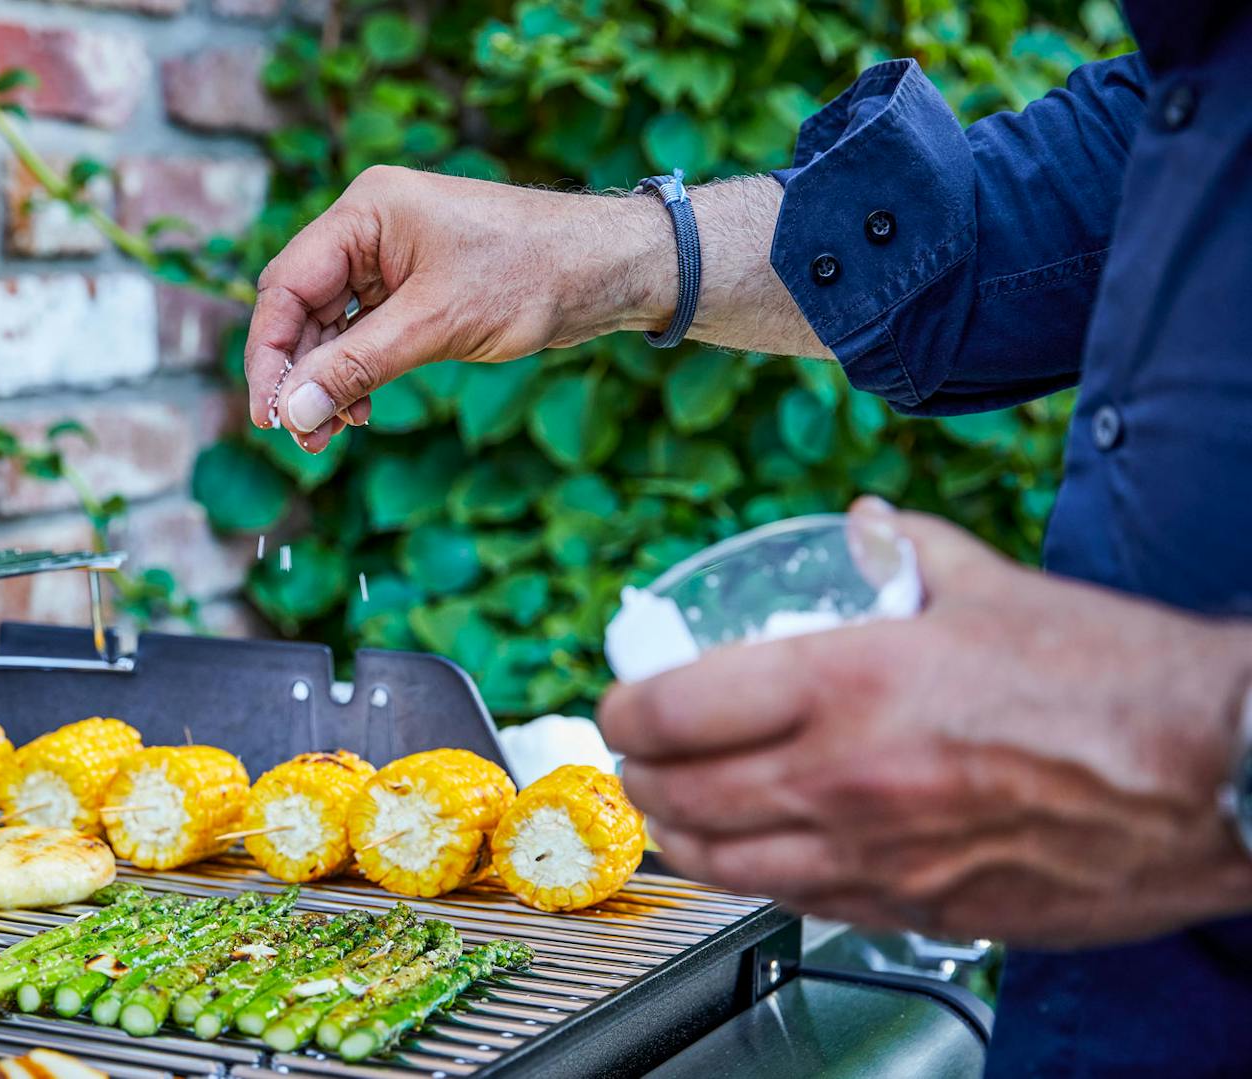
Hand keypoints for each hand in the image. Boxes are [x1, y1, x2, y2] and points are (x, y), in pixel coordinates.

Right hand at [241, 166, 669, 451]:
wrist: (608, 268)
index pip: (286, 286)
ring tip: (328, 437)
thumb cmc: (532, 274)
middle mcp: (370, 229)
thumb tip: (293, 412)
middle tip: (300, 437)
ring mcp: (392, 258)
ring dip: (326, 382)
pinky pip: (365, 333)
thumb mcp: (436, 325)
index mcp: (366, 212)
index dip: (270, 354)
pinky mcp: (415, 287)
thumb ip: (358, 366)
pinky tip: (359, 412)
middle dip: (299, 376)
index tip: (269, 415)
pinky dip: (357, 373)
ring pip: (332, 328)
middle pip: (302, 309)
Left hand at [597, 498, 1251, 946]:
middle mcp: (842, 780)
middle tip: (636, 757)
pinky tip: (757, 854)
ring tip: (673, 810)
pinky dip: (755, 878)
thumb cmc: (1116, 683)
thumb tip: (861, 526)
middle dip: (635, 777)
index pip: (669, 711)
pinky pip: (796, 904)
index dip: (623, 709)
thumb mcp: (992, 586)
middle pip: (677, 797)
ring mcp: (875, 858)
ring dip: (678, 837)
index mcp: (846, 685)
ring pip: (722, 866)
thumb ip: (905, 550)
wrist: (1217, 776)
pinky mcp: (914, 910)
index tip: (624, 701)